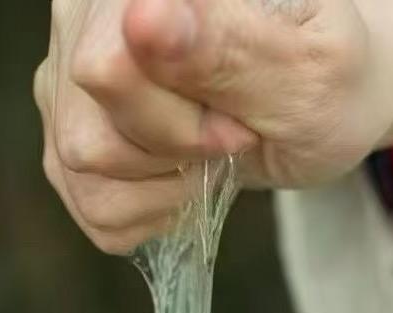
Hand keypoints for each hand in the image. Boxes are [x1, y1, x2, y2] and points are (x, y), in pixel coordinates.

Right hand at [34, 0, 392, 252]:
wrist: (316, 99)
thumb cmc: (326, 75)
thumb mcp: (309, 68)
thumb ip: (228, 45)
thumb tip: (145, 18)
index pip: (108, 69)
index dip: (177, 119)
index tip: (239, 116)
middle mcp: (85, 12)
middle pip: (88, 131)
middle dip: (172, 153)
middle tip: (233, 133)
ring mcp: (66, 75)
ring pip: (79, 166)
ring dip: (159, 186)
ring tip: (207, 154)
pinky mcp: (66, 131)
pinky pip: (88, 203)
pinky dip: (145, 212)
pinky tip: (179, 181)